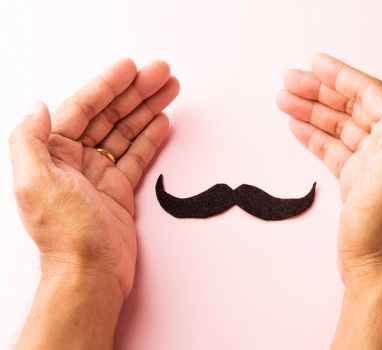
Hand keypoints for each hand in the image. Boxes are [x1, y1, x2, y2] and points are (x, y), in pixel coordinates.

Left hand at [9, 59, 179, 296]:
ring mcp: (99, 175)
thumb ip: (30, 140)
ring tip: (169, 90)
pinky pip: (136, 155)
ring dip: (147, 109)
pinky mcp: (119, 190)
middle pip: (110, 115)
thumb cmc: (65, 234)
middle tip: (161, 73)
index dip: (107, 85)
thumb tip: (38, 105)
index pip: (82, 108)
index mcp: (52, 154)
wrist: (91, 273)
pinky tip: (161, 121)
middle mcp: (74, 161)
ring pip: (126, 132)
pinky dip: (150, 137)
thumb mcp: (35, 182)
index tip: (130, 68)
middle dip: (136, 92)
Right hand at [277, 53, 381, 282]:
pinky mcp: (355, 182)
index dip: (342, 76)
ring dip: (311, 111)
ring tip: (284, 100)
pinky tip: (297, 127)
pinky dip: (314, 136)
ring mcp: (370, 165)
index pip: (370, 94)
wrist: (377, 267)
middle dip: (319, 91)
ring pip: (338, 127)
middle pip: (350, 107)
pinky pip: (332, 149)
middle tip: (289, 81)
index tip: (317, 63)